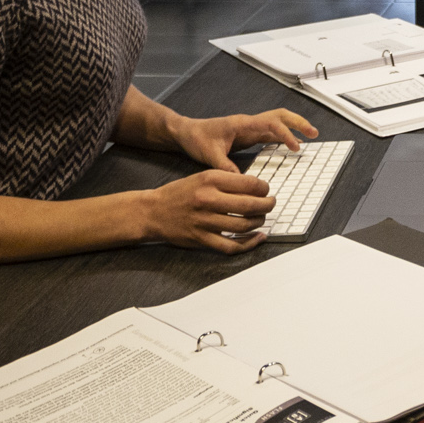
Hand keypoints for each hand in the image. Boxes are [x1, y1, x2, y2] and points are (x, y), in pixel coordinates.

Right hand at [144, 169, 276, 251]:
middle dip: (267, 205)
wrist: (152, 211)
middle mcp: (208, 199)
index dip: (264, 188)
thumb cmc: (180, 193)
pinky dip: (249, 244)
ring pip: (244, 226)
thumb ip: (227, 180)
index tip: (266, 190)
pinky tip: (257, 238)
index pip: (249, 184)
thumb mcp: (202, 177)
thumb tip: (256, 188)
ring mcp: (205, 221)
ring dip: (259, 223)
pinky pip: (231, 245)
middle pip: (250, 205)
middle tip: (271, 204)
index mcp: (210, 180)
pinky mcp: (201, 239)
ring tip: (261, 219)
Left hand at [170, 108, 313, 172]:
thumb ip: (225, 167)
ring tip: (309, 136)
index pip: (271, 124)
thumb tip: (241, 181)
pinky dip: (284, 135)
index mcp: (243, 124)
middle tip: (314, 133)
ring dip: (294, 126)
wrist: (186, 133)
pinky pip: (271, 131)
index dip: (286, 135)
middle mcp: (249, 123)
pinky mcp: (248, 134)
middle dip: (298, 123)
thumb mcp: (209, 155)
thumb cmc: (196, 139)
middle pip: (280, 116)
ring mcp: (250, 128)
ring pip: (278, 121)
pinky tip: (290, 145)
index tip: (296, 147)